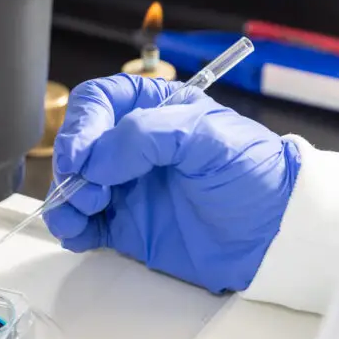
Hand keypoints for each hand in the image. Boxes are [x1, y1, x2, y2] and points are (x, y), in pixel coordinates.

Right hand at [48, 74, 301, 293]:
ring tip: (79, 219)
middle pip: (77, 146)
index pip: (98, 103)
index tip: (81, 156)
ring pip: (74, 187)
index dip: (81, 126)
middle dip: (72, 168)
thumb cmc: (253, 176)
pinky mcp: (125, 227)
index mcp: (154, 111)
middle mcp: (134, 147)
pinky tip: (80, 235)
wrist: (274, 235)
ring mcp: (126, 188)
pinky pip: (83, 224)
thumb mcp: (208, 139)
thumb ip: (148, 137)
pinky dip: (72, 229)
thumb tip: (96, 158)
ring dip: (65, 201)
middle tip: (90, 193)